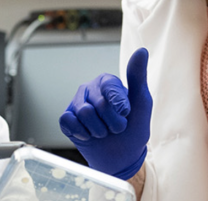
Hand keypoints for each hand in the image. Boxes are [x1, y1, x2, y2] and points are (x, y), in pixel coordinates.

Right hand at [59, 48, 151, 179]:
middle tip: (117, 128)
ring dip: (99, 130)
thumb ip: (138, 77)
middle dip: (112, 122)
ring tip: (103, 132)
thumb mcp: (142, 104)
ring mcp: (75, 103)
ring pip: (84, 114)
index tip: (126, 113)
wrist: (121, 157)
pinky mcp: (66, 119)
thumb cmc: (133, 129)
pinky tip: (88, 135)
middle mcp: (89, 89)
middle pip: (98, 104)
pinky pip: (69, 122)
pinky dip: (82, 133)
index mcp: (106, 82)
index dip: (119, 104)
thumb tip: (141, 50)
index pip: (109, 87)